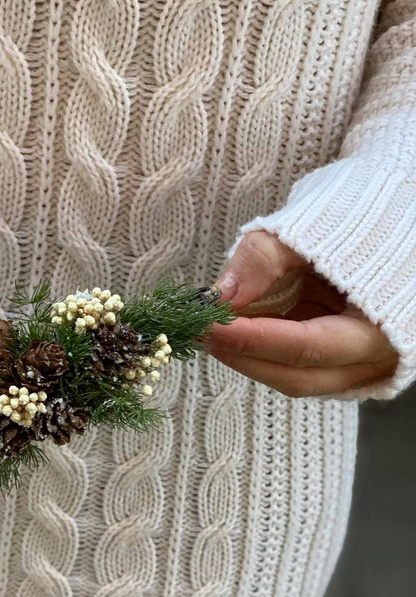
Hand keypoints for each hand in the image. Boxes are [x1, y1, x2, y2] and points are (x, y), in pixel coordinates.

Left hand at [202, 230, 398, 397]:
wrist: (404, 215)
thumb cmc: (365, 216)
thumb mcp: (313, 226)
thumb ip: (267, 258)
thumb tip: (222, 295)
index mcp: (381, 323)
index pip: (304, 345)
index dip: (252, 339)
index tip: (208, 324)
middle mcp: (378, 357)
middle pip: (298, 376)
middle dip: (244, 356)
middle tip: (201, 331)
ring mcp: (365, 366)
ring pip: (298, 381)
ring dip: (251, 360)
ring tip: (214, 331)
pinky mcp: (348, 363)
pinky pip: (302, 371)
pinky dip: (268, 356)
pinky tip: (241, 335)